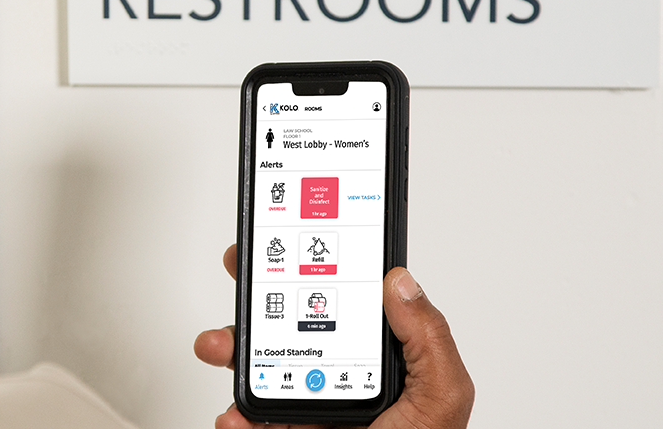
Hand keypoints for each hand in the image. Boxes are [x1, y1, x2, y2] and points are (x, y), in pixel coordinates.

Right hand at [194, 245, 473, 428]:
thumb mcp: (442, 397)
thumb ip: (428, 338)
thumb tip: (401, 282)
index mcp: (376, 359)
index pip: (343, 305)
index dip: (314, 273)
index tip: (288, 250)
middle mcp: (338, 378)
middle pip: (289, 328)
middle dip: (257, 304)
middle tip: (243, 287)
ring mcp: (308, 409)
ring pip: (260, 368)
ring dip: (232, 352)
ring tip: (220, 346)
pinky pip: (249, 419)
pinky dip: (234, 415)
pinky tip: (235, 413)